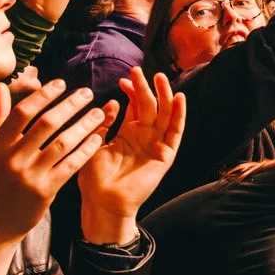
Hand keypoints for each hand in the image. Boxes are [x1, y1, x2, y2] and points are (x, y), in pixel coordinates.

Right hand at [0, 76, 106, 246]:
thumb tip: (1, 86)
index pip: (22, 112)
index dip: (43, 95)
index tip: (62, 83)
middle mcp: (12, 159)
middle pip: (46, 124)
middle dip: (70, 105)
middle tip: (88, 93)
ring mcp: (29, 176)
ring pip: (63, 143)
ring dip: (84, 125)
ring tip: (100, 112)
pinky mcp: (45, 191)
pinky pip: (71, 165)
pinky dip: (86, 149)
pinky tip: (98, 138)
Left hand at [76, 70, 186, 244]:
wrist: (103, 204)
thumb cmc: (94, 180)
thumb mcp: (94, 145)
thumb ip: (103, 124)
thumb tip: (113, 102)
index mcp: (128, 134)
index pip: (134, 105)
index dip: (131, 91)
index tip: (122, 79)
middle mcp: (144, 136)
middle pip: (150, 105)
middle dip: (145, 87)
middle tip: (138, 70)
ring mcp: (156, 144)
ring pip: (165, 114)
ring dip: (164, 95)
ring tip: (160, 77)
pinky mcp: (166, 155)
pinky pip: (175, 132)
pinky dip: (179, 115)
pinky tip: (179, 98)